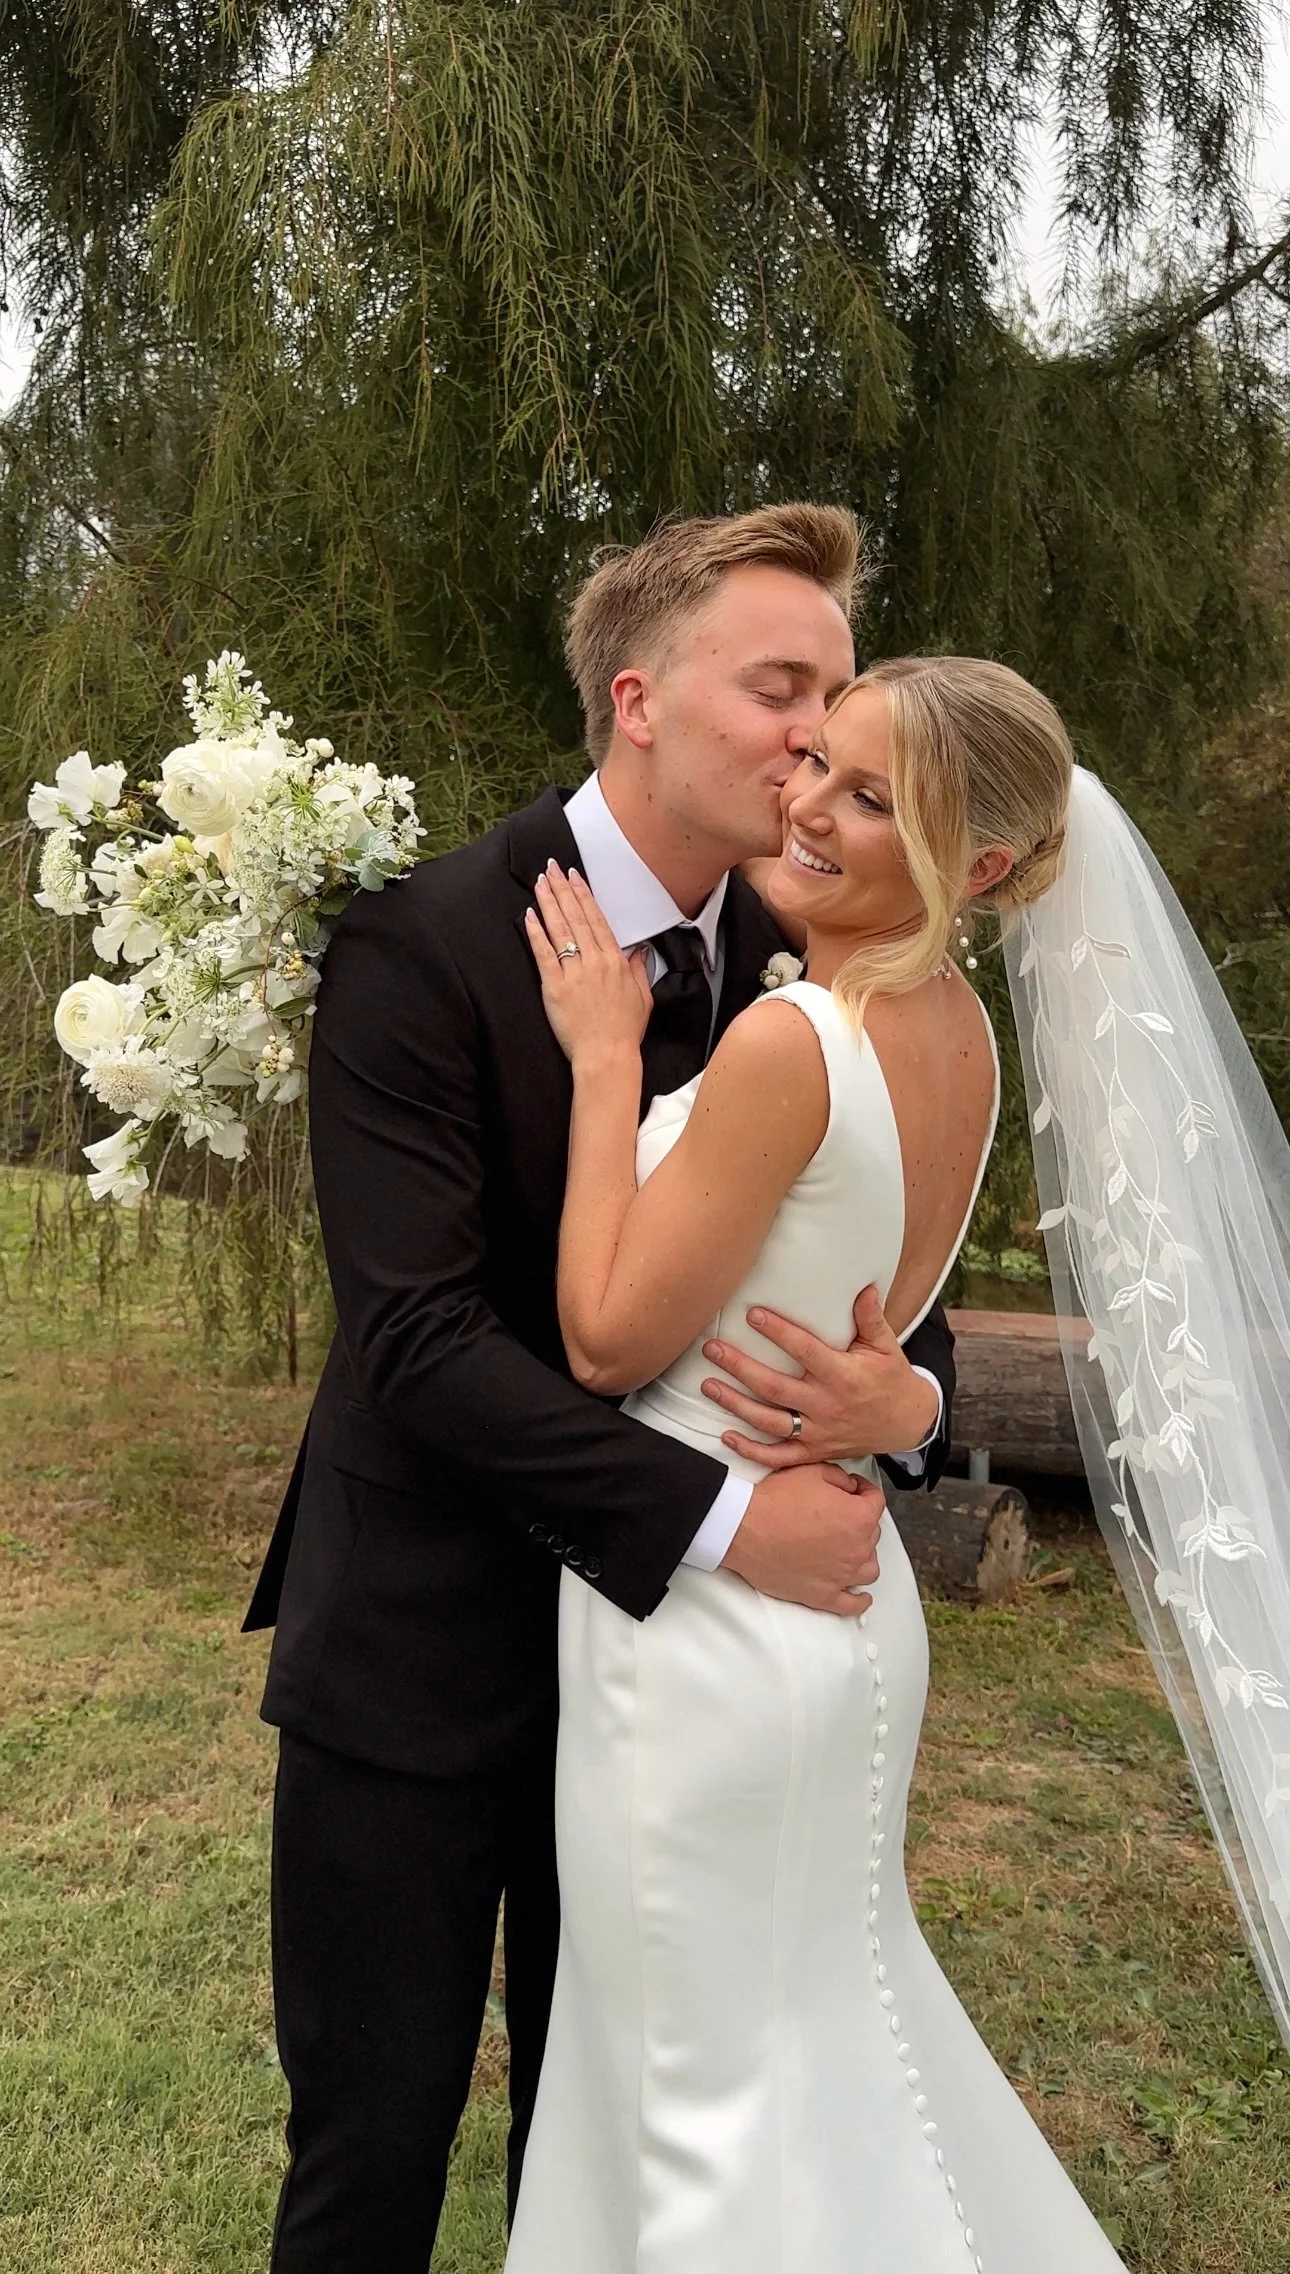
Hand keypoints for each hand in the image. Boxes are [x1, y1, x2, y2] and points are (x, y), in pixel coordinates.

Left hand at [525, 862, 652, 1065]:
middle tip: (551, 868)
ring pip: (560, 929)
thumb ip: (639, 970)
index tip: (574, 877)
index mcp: (615, 961)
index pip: (597, 919)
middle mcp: (595, 961)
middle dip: (562, 889)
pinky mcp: (555, 987)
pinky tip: (529, 916)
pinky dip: (536, 933)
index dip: (584, 895)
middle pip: (576, 917)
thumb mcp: (642, 998)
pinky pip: (544, 954)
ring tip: (539, 883)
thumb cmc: (624, 1031)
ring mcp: (574, 973)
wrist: (607, 1055)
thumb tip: (640, 951)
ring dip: (548, 903)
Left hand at [700, 1285, 939, 1468]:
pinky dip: (752, 1450)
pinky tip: (726, 1436)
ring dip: (735, 1405)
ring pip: (769, 1421)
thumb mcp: (886, 1347)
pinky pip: (779, 1456)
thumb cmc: (892, 1379)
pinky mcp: (815, 1452)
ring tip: (707, 1386)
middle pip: (775, 1387)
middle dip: (740, 1367)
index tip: (752, 1314)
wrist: (908, 1424)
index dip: (778, 1331)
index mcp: (843, 1375)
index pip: (804, 1350)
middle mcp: (827, 1405)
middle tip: (712, 1349)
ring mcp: (818, 1432)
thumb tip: (863, 1285)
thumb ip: (870, 1317)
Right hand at [722, 1464, 883, 1615]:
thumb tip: (850, 1486)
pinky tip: (861, 1595)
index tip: (855, 1490)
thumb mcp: (812, 1471)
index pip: (876, 1502)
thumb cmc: (775, 1502)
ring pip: (868, 1569)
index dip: (864, 1491)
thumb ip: (840, 1477)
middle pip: (871, 1535)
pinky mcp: (823, 1595)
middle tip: (840, 1516)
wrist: (744, 1529)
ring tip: (849, 1551)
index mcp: (858, 1517)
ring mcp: (842, 1575)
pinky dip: (859, 1600)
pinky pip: (851, 1604)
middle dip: (859, 1522)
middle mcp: (856, 1549)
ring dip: (863, 1558)